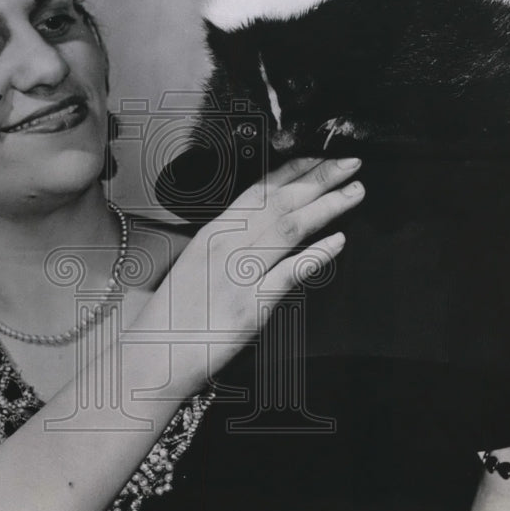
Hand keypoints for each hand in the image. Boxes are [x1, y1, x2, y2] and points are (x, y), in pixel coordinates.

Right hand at [144, 157, 364, 387]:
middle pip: (281, 202)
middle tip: (350, 162)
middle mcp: (226, 246)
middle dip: (319, 178)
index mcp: (214, 232)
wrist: (156, 354)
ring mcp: (239, 274)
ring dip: (327, 205)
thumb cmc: (175, 314)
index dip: (294, 170)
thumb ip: (228, 243)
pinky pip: (290, 274)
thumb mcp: (196, 263)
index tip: (320, 156)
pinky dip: (317, 255)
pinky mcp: (252, 306)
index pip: (260, 190)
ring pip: (290, 228)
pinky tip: (338, 241)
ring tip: (354, 192)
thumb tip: (261, 227)